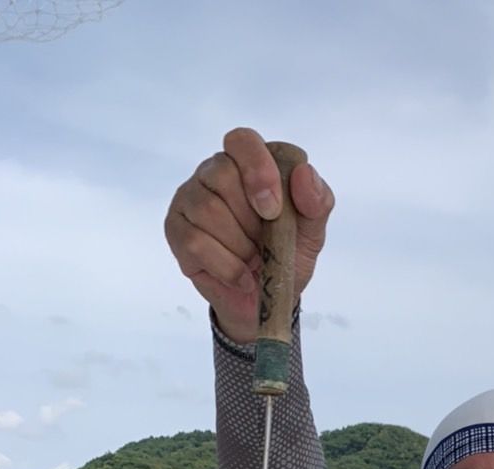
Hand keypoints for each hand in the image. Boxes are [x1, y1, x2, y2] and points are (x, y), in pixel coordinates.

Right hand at [164, 127, 333, 343]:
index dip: (257, 170)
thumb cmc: (285, 258)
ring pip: (208, 209)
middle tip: (265, 244)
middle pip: (222, 175)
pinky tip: (242, 277)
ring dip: (241, 246)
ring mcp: (190, 199)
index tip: (273, 209)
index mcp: (247, 164)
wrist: (266, 303)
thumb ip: (317, 202)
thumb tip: (305, 173)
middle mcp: (213, 174)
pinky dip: (227, 267)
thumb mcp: (311, 233)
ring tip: (254, 262)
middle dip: (251, 220)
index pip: (243, 141)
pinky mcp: (176, 230)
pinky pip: (196, 242)